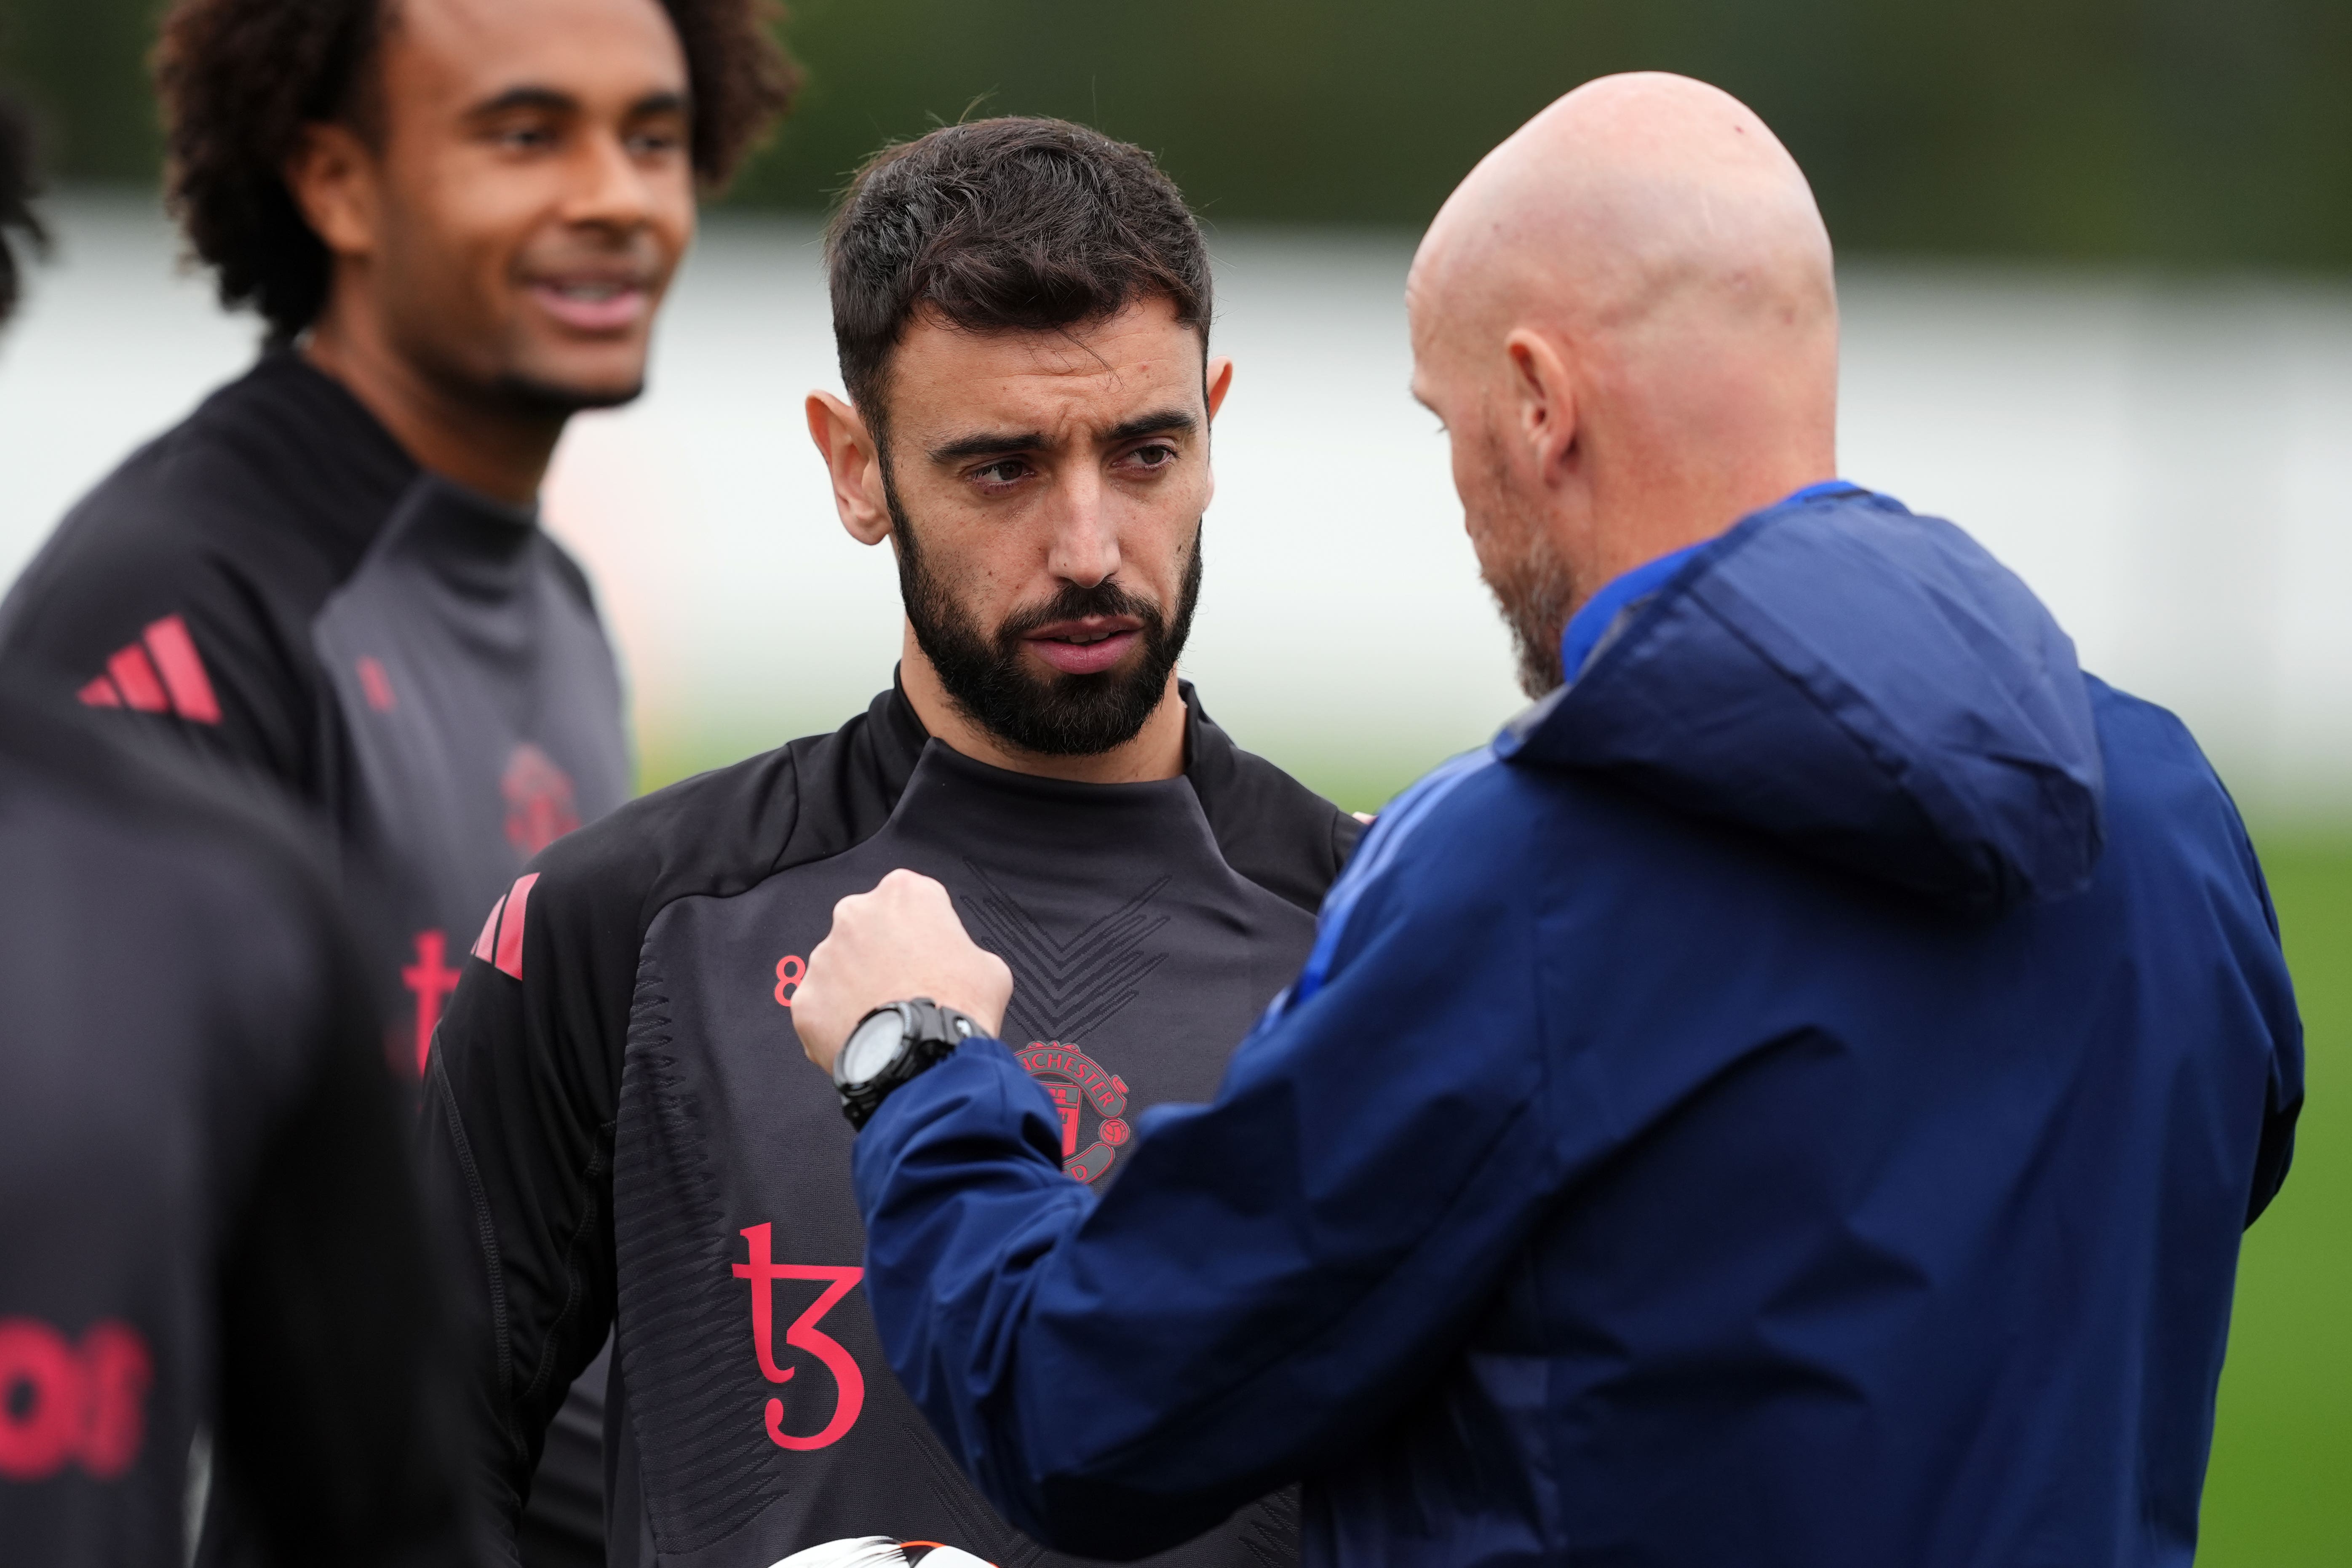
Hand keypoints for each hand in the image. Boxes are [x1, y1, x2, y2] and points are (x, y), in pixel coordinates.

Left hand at [793, 869, 1013, 1074]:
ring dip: (857, 988)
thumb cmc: (959, 1007)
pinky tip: (865, 1038)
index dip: (922, 932)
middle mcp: (856, 914)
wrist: (926, 1058)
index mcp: (904, 893)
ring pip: (839, 970)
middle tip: (904, 987)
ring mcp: (824, 957)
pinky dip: (838, 1022)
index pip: (910, 902)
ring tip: (885, 1017)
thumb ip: (959, 949)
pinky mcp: (805, 999)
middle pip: (867, 930)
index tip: (928, 955)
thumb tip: (952, 965)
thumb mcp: (988, 966)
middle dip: (881, 954)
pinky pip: (821, 1008)